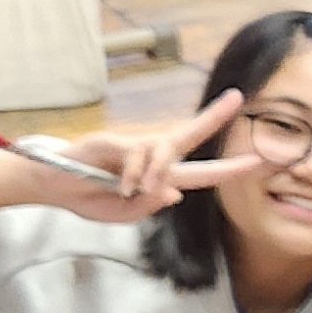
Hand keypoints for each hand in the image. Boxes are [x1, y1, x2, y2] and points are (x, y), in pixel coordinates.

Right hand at [26, 90, 253, 222]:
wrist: (52, 186)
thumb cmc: (89, 199)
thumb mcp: (123, 215)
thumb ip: (149, 207)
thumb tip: (175, 193)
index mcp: (159, 178)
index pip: (201, 173)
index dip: (230, 169)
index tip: (259, 160)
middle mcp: (151, 157)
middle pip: (188, 135)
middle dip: (214, 117)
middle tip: (238, 98)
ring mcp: (132, 146)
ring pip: (162, 152)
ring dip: (154, 175)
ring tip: (131, 192)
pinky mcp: (113, 140)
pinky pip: (136, 155)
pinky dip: (131, 175)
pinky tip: (120, 187)